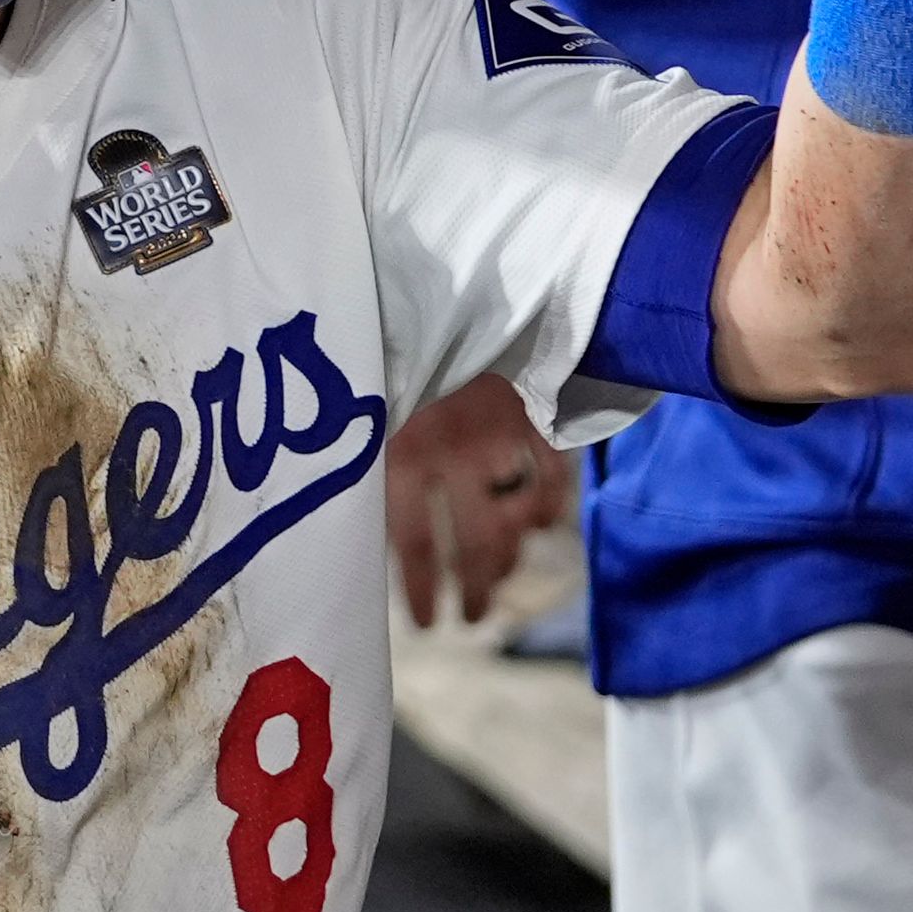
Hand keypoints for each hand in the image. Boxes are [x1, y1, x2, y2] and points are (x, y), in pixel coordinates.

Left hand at [384, 374, 570, 625]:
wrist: (460, 286)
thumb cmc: (395, 350)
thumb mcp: (373, 406)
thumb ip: (377, 459)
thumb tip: (360, 524)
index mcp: (402, 448)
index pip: (411, 539)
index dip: (420, 587)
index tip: (426, 625)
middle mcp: (453, 449)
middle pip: (472, 543)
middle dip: (472, 589)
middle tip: (469, 619)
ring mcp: (501, 436)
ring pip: (513, 521)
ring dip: (507, 556)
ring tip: (495, 578)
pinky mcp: (537, 417)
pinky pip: (552, 481)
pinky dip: (549, 507)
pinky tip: (538, 523)